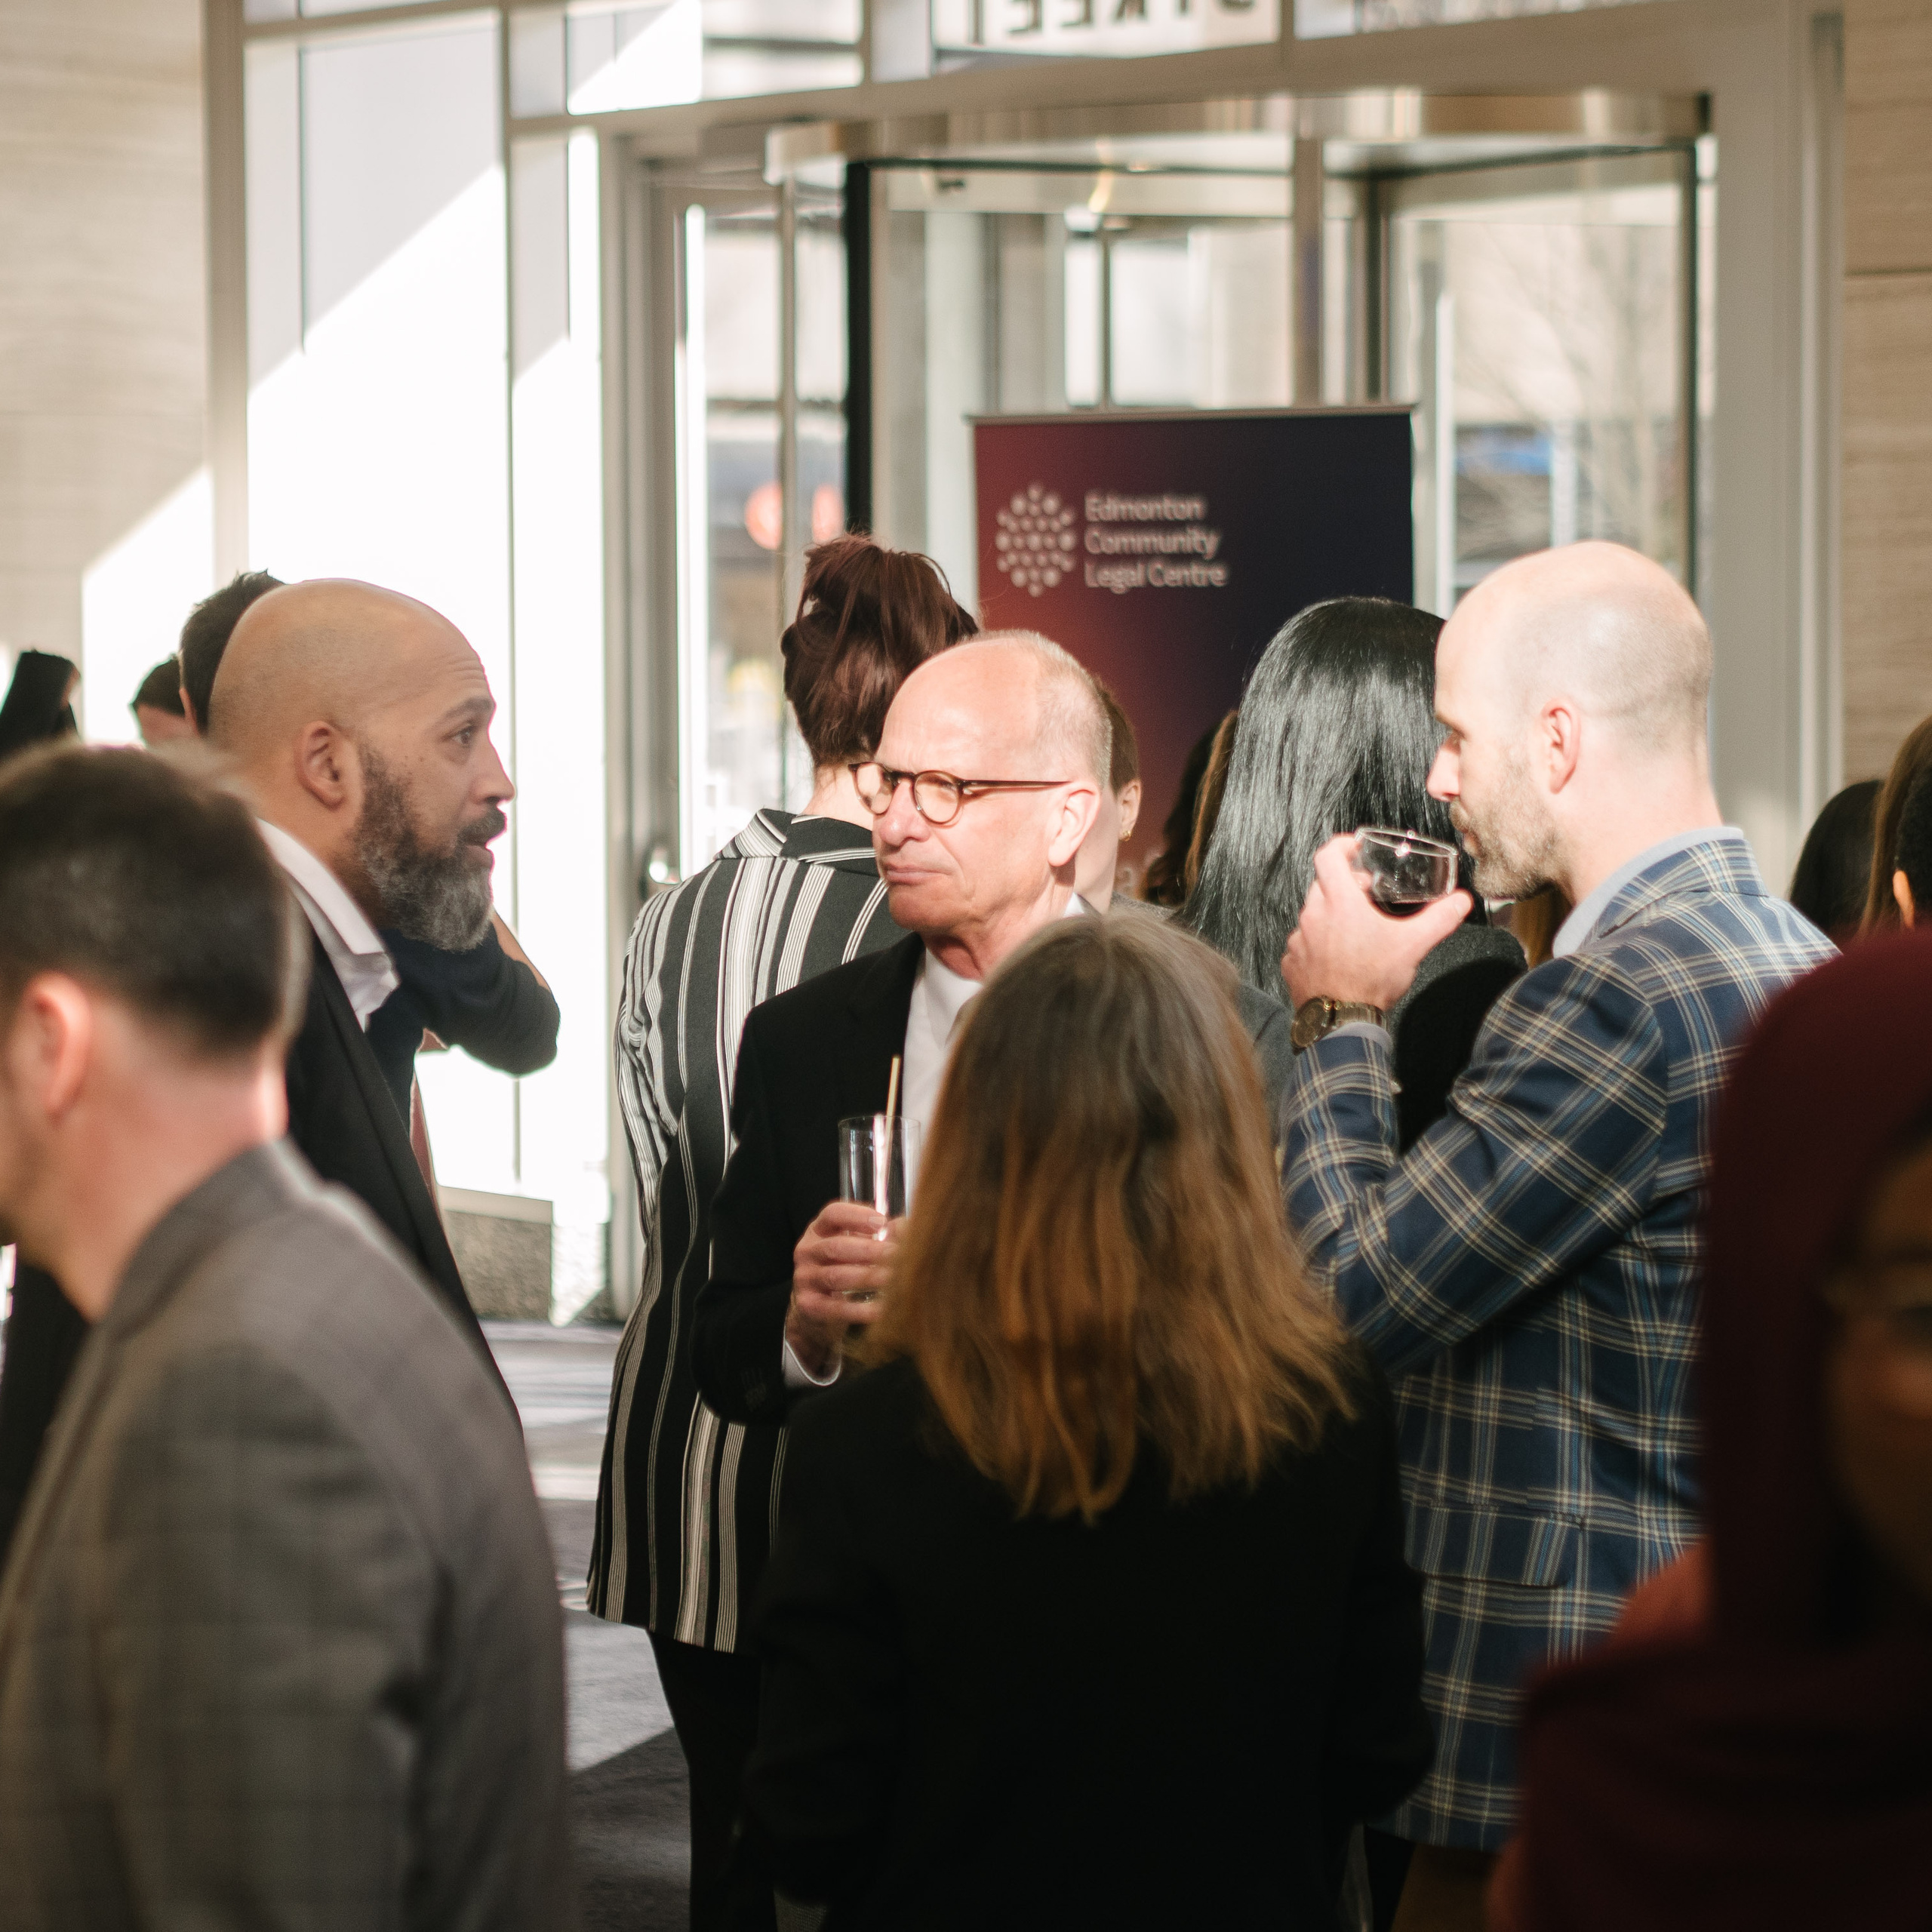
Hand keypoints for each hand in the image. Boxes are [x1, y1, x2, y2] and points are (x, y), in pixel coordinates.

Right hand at [785, 1201, 901, 1377]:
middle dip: (869, 1251)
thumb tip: (904, 1226)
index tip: (882, 1222)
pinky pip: (834, 1308)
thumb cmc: (843, 1268)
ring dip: (867, 1277)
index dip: (857, 1215)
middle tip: (897, 1255)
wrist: (816, 1308)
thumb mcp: (857, 1246)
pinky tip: (879, 1309)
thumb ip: (879, 1234)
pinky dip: (858, 1309)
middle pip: (836, 1246)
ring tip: (891, 1279)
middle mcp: (808, 1251)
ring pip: (836, 1276)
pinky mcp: (809, 1305)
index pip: (833, 1214)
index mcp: (819, 1230)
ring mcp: (805, 1278)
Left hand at [1282, 835, 1472, 1012]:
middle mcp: (1312, 916)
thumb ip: (1439, 919)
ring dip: (1331, 915)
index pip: (1327, 855)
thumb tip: (1460, 902)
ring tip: (1356, 930)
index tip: (1354, 848)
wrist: (1340, 1021)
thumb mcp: (1413, 945)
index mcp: (1339, 903)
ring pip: (1313, 914)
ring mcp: (1298, 940)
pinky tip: (1339, 956)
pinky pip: (1303, 942)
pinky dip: (1319, 942)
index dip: (1341, 845)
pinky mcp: (1292, 962)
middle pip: (1323, 884)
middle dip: (1344, 883)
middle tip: (1366, 894)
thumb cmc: (1371, 980)